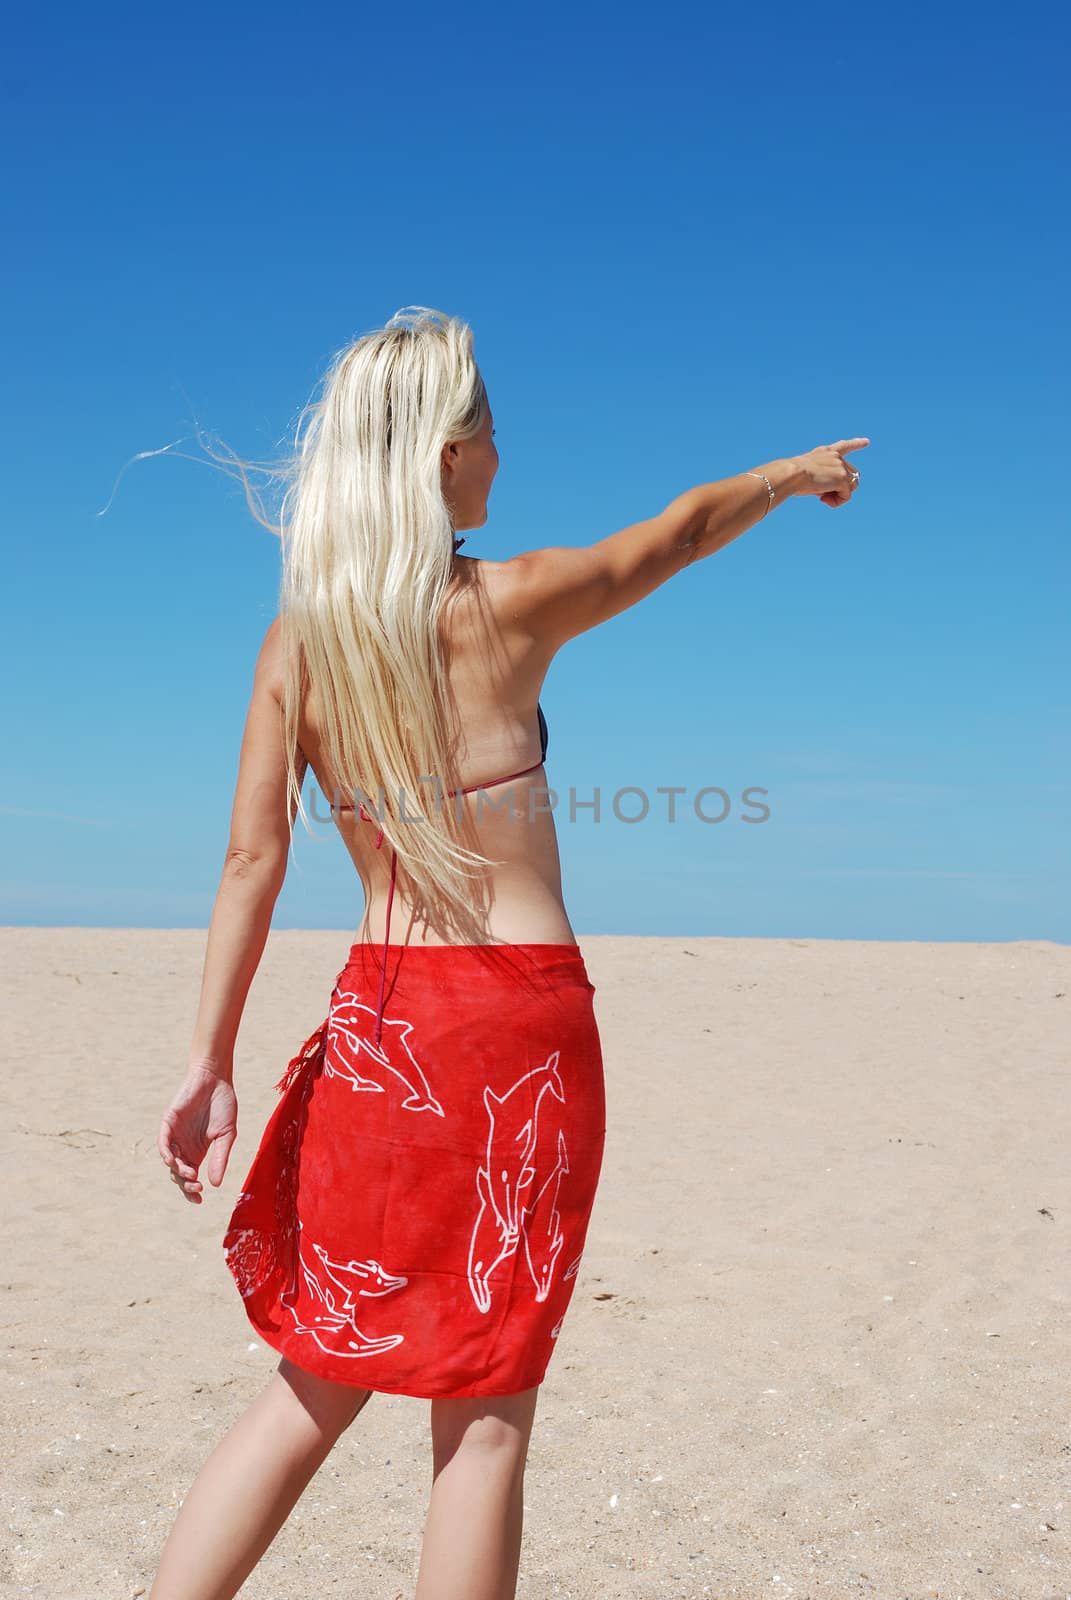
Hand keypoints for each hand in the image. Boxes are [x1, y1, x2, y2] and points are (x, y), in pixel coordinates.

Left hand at [158, 1064, 237, 1204]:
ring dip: (178, 1170)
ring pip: (170, 1160)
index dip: (192, 1190)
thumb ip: (220, 1158)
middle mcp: (184, 1147)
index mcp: (198, 1152)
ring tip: (191, 1173)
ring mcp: (175, 1136)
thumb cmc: (223, 1105)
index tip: (199, 1199)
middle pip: (178, 1173)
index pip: (191, 1177)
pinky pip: (163, 1142)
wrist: (216, 1079)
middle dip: (186, 1183)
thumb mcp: (226, 1135)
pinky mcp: (168, 1123)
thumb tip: (215, 1184)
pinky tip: (173, 1161)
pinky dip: (166, 1153)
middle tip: (196, 1186)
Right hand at [792, 438, 870, 506]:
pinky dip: (837, 501)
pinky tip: (824, 500)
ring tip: (824, 499)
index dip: (856, 444)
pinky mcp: (842, 478)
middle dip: (842, 488)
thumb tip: (830, 492)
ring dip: (839, 496)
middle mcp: (836, 456)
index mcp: (825, 452)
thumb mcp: (808, 474)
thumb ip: (823, 479)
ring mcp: (841, 466)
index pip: (844, 446)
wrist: (792, 474)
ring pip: (851, 487)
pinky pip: (846, 495)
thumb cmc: (792, 477)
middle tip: (824, 497)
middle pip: (851, 475)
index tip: (867, 442)